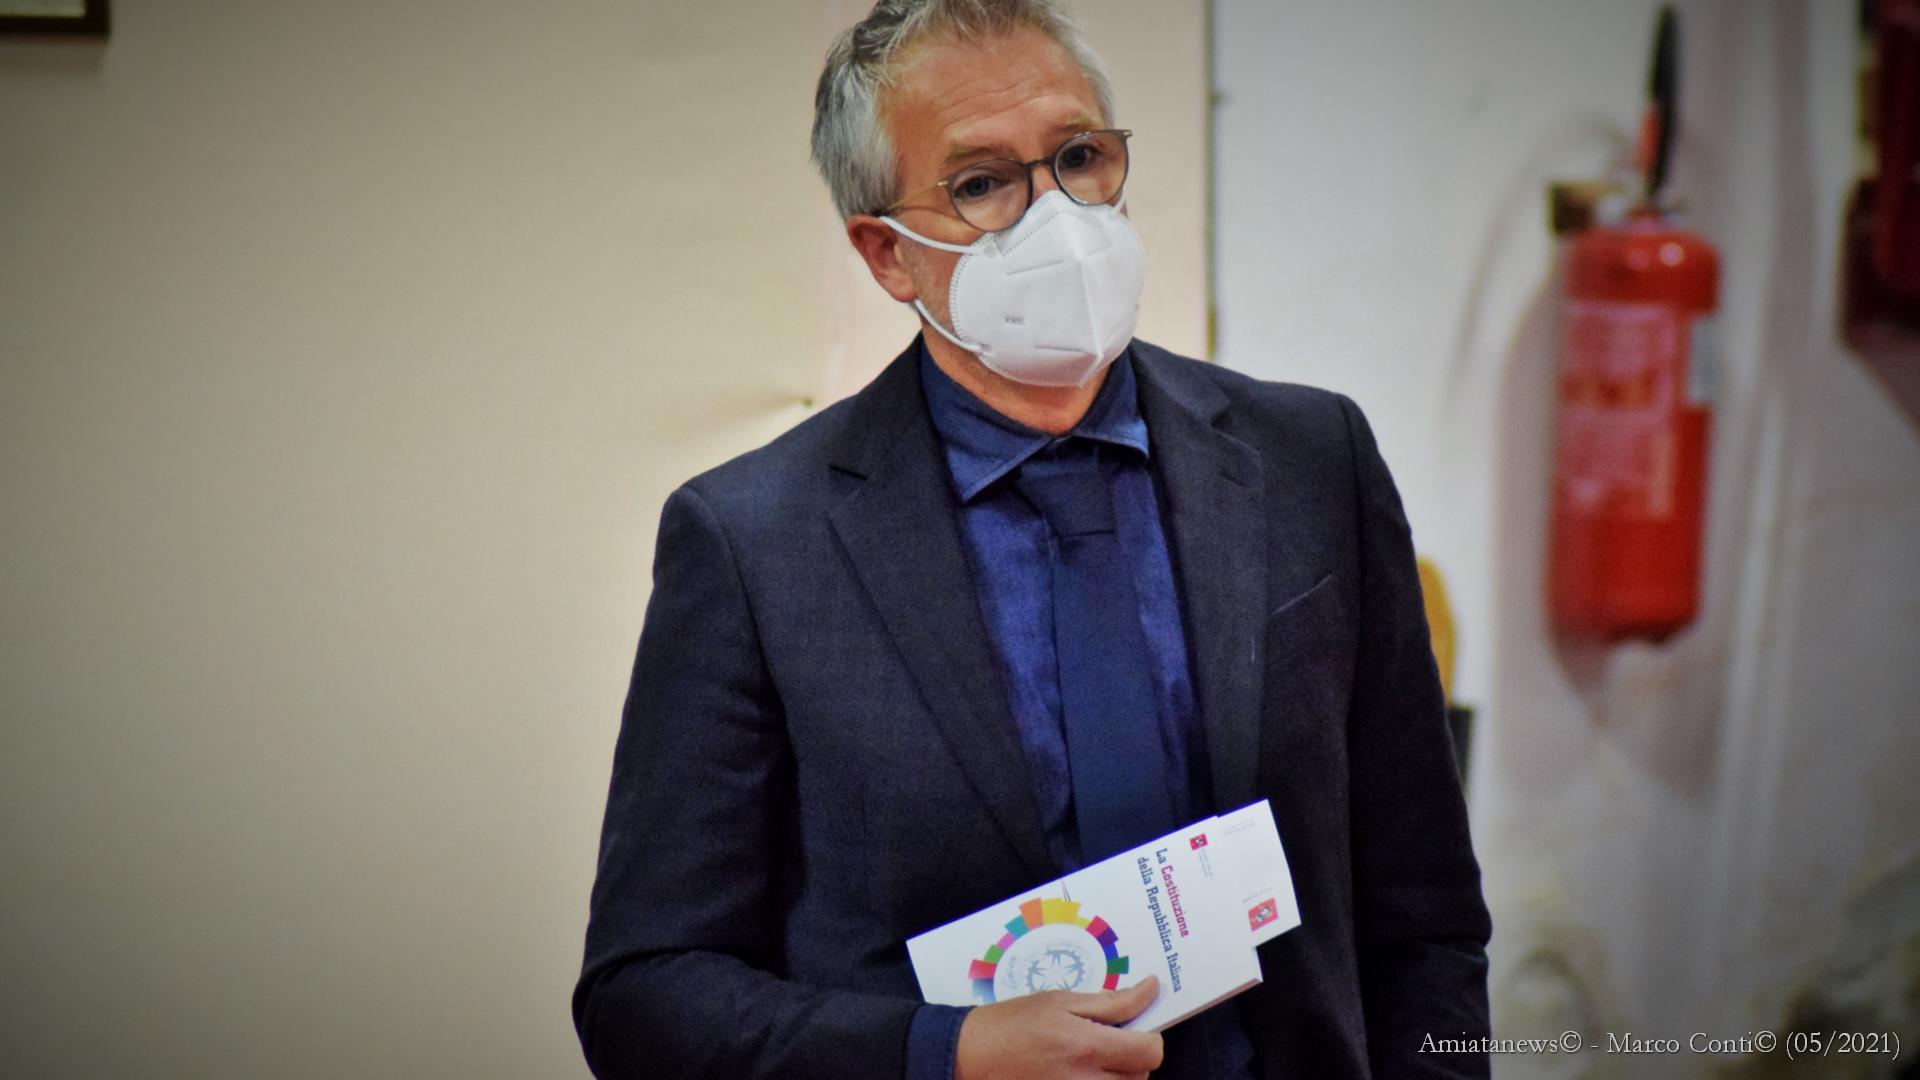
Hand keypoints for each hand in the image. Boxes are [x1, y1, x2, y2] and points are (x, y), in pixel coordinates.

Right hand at [953, 975, 1163, 1079]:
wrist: (972, 1055)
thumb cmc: (1014, 1022)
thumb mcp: (1061, 1001)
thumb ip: (1111, 1002)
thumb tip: (1150, 990)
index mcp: (1086, 1047)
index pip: (1149, 1052)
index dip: (1151, 1037)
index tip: (1138, 1025)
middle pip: (1141, 1076)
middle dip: (1133, 1056)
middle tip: (1109, 1039)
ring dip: (1119, 1074)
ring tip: (1092, 1057)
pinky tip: (1079, 1071)